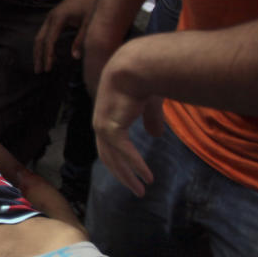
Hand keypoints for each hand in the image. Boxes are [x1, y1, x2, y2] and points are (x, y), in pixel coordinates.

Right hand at [33, 0, 96, 72]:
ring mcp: (51, 17)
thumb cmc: (92, 2)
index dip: (47, 56)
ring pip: (40, 37)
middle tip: (39, 72)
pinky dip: (44, 45)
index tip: (48, 69)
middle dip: (38, 56)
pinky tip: (48, 53)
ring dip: (39, 51)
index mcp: (58, 19)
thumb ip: (82, 39)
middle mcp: (51, 18)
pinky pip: (45, 33)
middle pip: (39, 40)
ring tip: (40, 65)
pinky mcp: (55, 17)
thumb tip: (76, 57)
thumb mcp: (90, 22)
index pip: (49, 42)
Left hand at [92, 52, 163, 197]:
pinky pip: (125, 152)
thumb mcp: (149, 104)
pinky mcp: (111, 128)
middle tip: (136, 190)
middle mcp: (101, 124)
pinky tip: (147, 176)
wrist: (138, 66)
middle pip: (109, 157)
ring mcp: (103, 127)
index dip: (121, 160)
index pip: (110, 145)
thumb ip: (151, 120)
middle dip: (123, 175)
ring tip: (141, 190)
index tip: (133, 174)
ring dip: (128, 176)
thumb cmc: (143, 80)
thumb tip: (156, 136)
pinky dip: (136, 165)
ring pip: (113, 159)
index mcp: (107, 117)